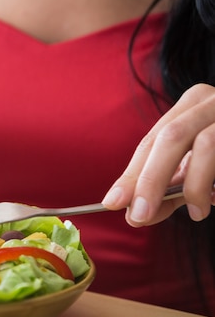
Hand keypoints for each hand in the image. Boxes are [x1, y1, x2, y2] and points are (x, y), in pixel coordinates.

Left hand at [102, 83, 214, 226]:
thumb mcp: (197, 171)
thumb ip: (168, 190)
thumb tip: (134, 215)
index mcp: (191, 105)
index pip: (152, 141)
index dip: (131, 174)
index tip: (113, 203)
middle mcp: (213, 100)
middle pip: (170, 138)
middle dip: (150, 181)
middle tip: (139, 216)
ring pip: (206, 144)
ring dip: (193, 186)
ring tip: (195, 214)